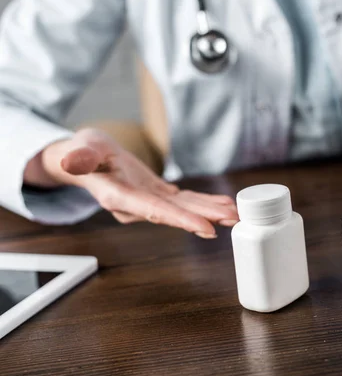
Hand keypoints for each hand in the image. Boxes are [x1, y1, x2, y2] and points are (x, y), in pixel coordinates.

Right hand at [31, 128, 237, 237]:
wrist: (87, 157)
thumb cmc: (82, 151)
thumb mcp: (79, 148)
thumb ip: (80, 157)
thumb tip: (72, 161)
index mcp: (117, 197)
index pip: (152, 210)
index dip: (179, 219)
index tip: (205, 227)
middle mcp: (136, 206)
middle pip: (174, 215)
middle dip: (204, 218)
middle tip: (233, 220)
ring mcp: (148, 203)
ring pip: (183, 209)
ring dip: (209, 212)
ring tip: (235, 214)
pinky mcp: (157, 196)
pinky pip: (184, 201)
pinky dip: (204, 202)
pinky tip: (223, 204)